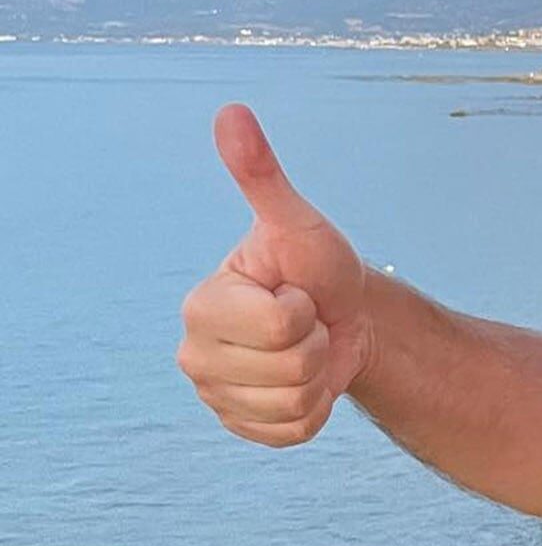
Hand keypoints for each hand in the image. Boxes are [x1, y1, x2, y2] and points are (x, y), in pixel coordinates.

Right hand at [176, 105, 372, 446]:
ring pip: (293, 404)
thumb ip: (260, 174)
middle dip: (314, 342)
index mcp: (200, 306)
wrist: (342, 315)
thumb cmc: (316, 264)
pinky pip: (295, 432)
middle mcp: (195, 355)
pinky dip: (316, 409)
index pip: (279, 324)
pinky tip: (306, 381)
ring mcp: (217, 397)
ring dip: (318, 376)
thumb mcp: (297, 220)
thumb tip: (232, 112)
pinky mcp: (244, 428)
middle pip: (288, 368)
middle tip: (306, 320)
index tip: (295, 291)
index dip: (304, 307)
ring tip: (306, 347)